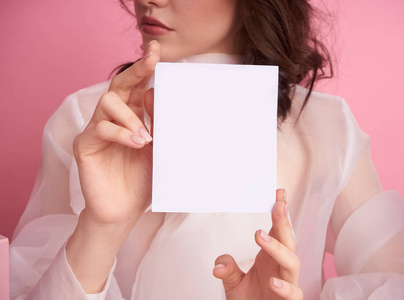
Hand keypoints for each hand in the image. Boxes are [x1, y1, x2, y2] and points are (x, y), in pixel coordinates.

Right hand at [73, 41, 160, 225]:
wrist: (124, 211)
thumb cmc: (142, 180)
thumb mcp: (158, 150)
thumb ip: (156, 124)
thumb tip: (155, 93)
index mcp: (133, 117)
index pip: (137, 87)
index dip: (146, 68)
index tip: (157, 50)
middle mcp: (114, 119)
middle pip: (119, 85)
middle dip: (136, 70)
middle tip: (151, 59)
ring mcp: (97, 130)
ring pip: (107, 102)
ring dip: (130, 116)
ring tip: (146, 137)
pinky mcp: (85, 145)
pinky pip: (100, 129)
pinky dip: (120, 133)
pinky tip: (136, 143)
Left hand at [213, 189, 302, 299]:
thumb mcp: (233, 284)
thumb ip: (228, 270)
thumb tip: (218, 264)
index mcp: (272, 257)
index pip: (279, 230)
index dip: (280, 213)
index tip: (279, 194)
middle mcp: (281, 267)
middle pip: (288, 241)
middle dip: (283, 221)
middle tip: (278, 205)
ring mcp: (288, 283)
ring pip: (292, 262)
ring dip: (277, 248)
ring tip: (259, 236)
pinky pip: (293, 293)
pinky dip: (285, 287)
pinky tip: (272, 281)